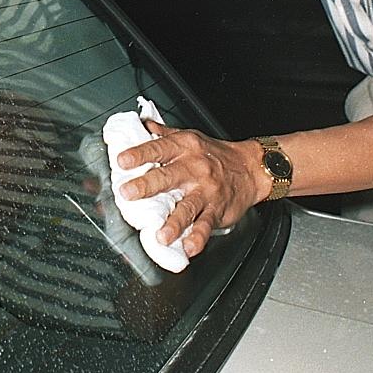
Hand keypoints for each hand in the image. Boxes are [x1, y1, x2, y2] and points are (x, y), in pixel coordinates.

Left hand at [115, 123, 265, 257]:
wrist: (250, 167)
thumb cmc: (214, 153)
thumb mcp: (189, 136)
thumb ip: (162, 134)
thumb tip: (139, 125)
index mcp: (184, 147)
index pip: (158, 148)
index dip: (139, 154)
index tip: (122, 160)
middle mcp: (194, 168)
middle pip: (168, 176)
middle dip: (146, 185)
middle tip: (128, 193)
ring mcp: (206, 191)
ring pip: (188, 206)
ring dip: (173, 222)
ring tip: (161, 234)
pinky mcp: (217, 210)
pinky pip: (206, 225)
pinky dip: (197, 238)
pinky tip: (188, 247)